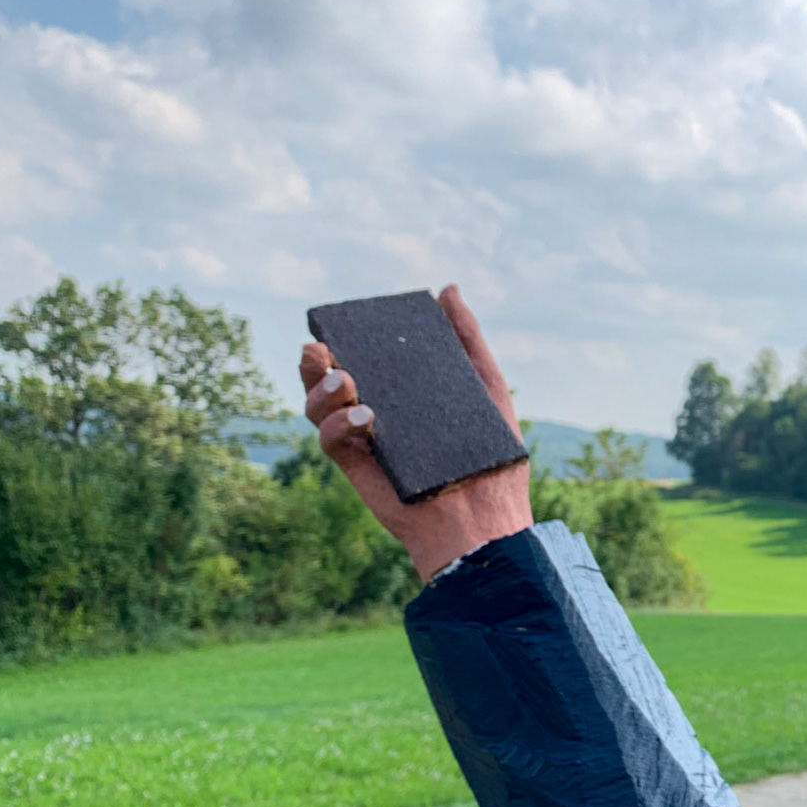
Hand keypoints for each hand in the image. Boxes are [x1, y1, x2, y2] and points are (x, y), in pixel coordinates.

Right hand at [299, 283, 533, 579]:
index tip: (339, 324)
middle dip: (314, 361)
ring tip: (344, 379)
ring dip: (318, 388)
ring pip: (317, 407)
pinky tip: (362, 416)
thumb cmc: (492, 455)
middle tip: (319, 348)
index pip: (363, 360)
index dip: (344, 339)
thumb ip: (466, 340)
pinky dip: (335, 423)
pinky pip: (328, 440)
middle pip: (328, 380)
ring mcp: (364, 441)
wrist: (487, 517)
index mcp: (403, 394)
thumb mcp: (485, 387)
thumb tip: (448, 289)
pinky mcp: (357, 468)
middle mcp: (377, 414)